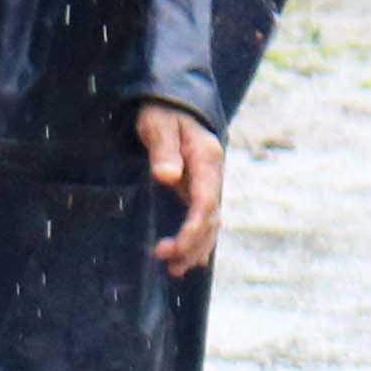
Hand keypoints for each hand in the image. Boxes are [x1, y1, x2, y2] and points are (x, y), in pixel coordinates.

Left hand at [137, 101, 225, 274]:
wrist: (171, 100)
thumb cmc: (161, 111)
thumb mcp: (158, 125)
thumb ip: (163, 150)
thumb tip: (168, 177)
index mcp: (207, 159)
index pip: (206, 200)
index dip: (194, 227)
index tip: (175, 246)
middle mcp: (212, 173)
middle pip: (211, 217)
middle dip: (193, 244)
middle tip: (167, 264)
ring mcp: (207, 181)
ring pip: (210, 222)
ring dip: (196, 247)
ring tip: (175, 270)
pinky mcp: (197, 187)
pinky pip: (203, 217)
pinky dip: (198, 239)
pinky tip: (189, 259)